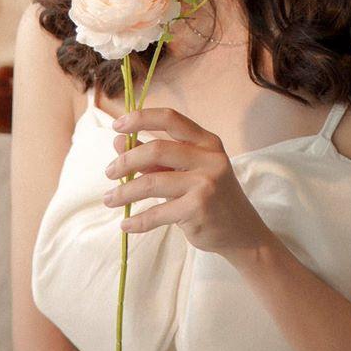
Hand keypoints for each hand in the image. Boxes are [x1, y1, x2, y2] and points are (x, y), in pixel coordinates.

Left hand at [102, 107, 271, 256]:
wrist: (242, 232)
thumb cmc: (210, 196)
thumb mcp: (187, 171)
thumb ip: (156, 157)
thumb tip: (118, 143)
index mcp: (207, 141)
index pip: (170, 118)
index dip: (141, 118)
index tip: (116, 125)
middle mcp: (209, 158)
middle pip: (157, 149)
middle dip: (126, 161)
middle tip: (108, 172)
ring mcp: (205, 183)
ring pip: (152, 182)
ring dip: (124, 192)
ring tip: (109, 199)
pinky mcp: (198, 209)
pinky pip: (157, 213)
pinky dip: (137, 220)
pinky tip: (125, 224)